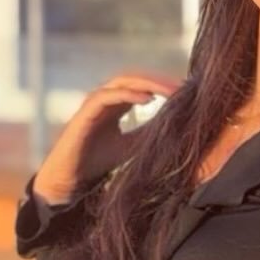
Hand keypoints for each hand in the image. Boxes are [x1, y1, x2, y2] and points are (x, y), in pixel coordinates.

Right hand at [32, 72, 182, 203]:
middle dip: (160, 81)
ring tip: (170, 90)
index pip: (142, 85)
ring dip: (149, 83)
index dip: (164, 86)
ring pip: (123, 82)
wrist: (71, 180)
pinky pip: (107, 96)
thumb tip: (177, 125)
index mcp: (116, 104)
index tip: (187, 92)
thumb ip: (149, 132)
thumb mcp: (133, 145)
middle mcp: (105, 99)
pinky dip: (128, 94)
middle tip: (184, 87)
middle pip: (136, 79)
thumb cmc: (99, 162)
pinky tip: (148, 99)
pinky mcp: (85, 113)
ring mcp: (94, 103)